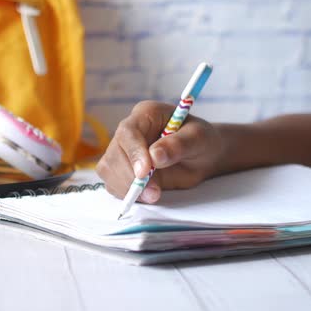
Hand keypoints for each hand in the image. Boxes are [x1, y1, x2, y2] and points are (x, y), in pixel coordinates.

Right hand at [96, 101, 223, 203]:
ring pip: (109, 169)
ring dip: (127, 187)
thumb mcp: (198, 138)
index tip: (145, 172)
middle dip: (130, 176)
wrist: (202, 157)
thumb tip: (155, 156)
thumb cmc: (201, 141)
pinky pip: (113, 183)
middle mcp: (130, 132)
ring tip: (154, 195)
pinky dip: (126, 193)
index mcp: (145, 115)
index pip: (129, 131)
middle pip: (114, 153)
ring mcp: (123, 151)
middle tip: (154, 192)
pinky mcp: (123, 170)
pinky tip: (147, 195)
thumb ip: (179, 145)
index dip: (134, 152)